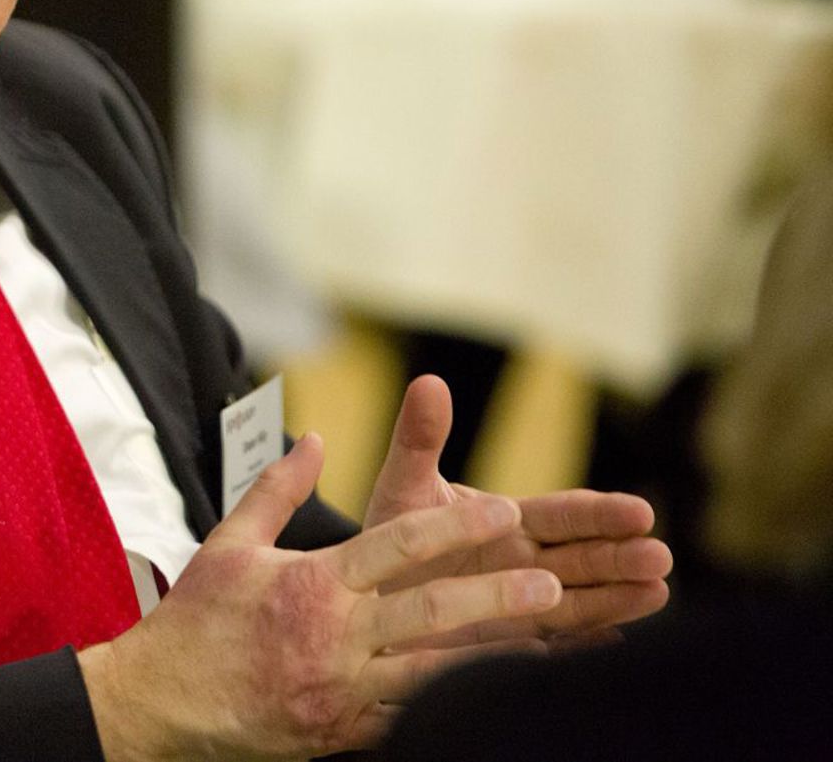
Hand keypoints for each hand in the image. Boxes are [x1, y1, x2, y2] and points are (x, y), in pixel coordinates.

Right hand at [79, 432, 559, 760]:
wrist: (164, 702)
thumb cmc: (196, 620)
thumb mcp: (230, 542)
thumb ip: (279, 488)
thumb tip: (315, 439)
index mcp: (313, 583)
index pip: (398, 545)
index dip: (457, 527)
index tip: (503, 512)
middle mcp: (336, 635)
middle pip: (432, 610)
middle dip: (497, 596)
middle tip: (550, 581)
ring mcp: (344, 689)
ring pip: (436, 671)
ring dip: (494, 656)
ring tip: (544, 642)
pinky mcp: (345, 731)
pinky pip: (413, 719)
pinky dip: (457, 707)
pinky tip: (493, 698)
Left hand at [362, 375, 672, 643]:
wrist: (367, 594)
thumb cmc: (390, 534)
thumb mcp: (403, 485)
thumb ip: (419, 441)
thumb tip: (428, 381)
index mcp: (508, 520)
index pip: (564, 515)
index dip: (600, 513)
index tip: (640, 512)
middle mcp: (525, 564)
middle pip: (584, 559)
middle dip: (622, 558)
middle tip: (660, 558)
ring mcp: (522, 606)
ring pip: (580, 601)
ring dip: (619, 599)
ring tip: (658, 594)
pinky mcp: (508, 647)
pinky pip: (550, 647)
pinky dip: (581, 646)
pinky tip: (616, 644)